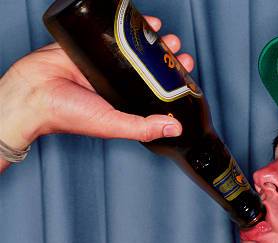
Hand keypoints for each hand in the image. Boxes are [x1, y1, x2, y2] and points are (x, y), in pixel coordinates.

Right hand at [0, 16, 194, 150]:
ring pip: (129, 47)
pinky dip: (121, 24)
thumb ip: (143, 128)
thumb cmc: (67, 115)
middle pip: (145, 66)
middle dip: (163, 55)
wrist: (32, 94)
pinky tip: (135, 18)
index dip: (170, 79)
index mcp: (123, 102)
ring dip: (146, 38)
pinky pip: (106, 31)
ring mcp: (101, 63)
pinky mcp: (86, 45)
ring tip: (162, 32)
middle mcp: (114, 83)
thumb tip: (176, 128)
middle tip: (175, 48)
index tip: (184, 69)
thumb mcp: (112, 125)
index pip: (153, 89)